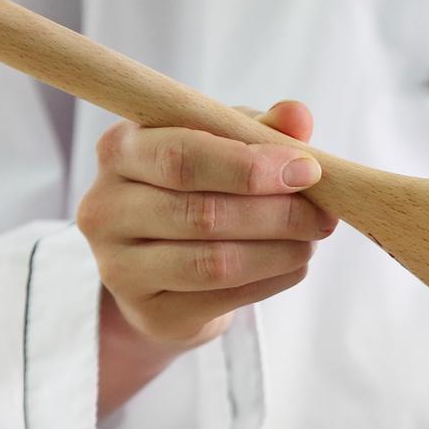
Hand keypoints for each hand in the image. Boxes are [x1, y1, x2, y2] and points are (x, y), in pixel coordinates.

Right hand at [79, 100, 335, 416]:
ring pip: (214, 262)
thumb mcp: (223, 146)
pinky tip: (293, 264)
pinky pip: (222, 298)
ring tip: (311, 239)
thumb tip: (296, 115)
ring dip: (280, 250)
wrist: (163, 268)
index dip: (249, 166)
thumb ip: (258, 128)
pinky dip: (271, 280)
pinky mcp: (148, 313)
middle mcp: (105, 208)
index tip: (307, 169)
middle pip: (201, 212)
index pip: (182, 156)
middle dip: (276, 213)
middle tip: (322, 214)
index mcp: (120, 150)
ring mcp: (119, 268)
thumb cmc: (197, 188)